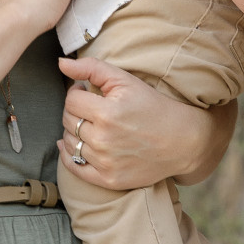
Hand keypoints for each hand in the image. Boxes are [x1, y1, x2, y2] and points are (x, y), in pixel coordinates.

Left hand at [57, 57, 232, 188]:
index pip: (71, 100)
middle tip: (92, 108)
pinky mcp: (108, 179)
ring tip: (92, 125)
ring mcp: (105, 163)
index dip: (78, 93)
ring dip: (74, 131)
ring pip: (69, 143)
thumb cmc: (153, 106)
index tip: (89, 92)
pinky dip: (69, 155)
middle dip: (76, 111)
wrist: (182, 141)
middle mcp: (104, 140)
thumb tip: (61, 63)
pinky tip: (76, 145)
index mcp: (107, 113)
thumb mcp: (126, 80)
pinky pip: (74, 167)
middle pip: (68, 121)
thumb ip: (91, 68)